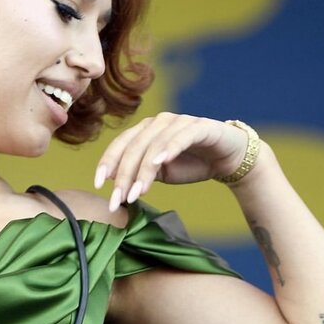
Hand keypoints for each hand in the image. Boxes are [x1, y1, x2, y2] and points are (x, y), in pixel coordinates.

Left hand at [93, 112, 250, 209]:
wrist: (226, 158)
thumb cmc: (190, 163)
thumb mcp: (160, 174)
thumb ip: (138, 174)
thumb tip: (111, 182)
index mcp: (144, 131)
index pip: (120, 145)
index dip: (107, 163)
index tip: (97, 184)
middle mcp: (158, 123)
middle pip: (134, 148)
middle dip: (123, 176)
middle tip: (118, 200)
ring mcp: (178, 122)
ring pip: (154, 145)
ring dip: (143, 170)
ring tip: (137, 193)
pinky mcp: (199, 126)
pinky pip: (181, 136)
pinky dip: (169, 148)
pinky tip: (160, 162)